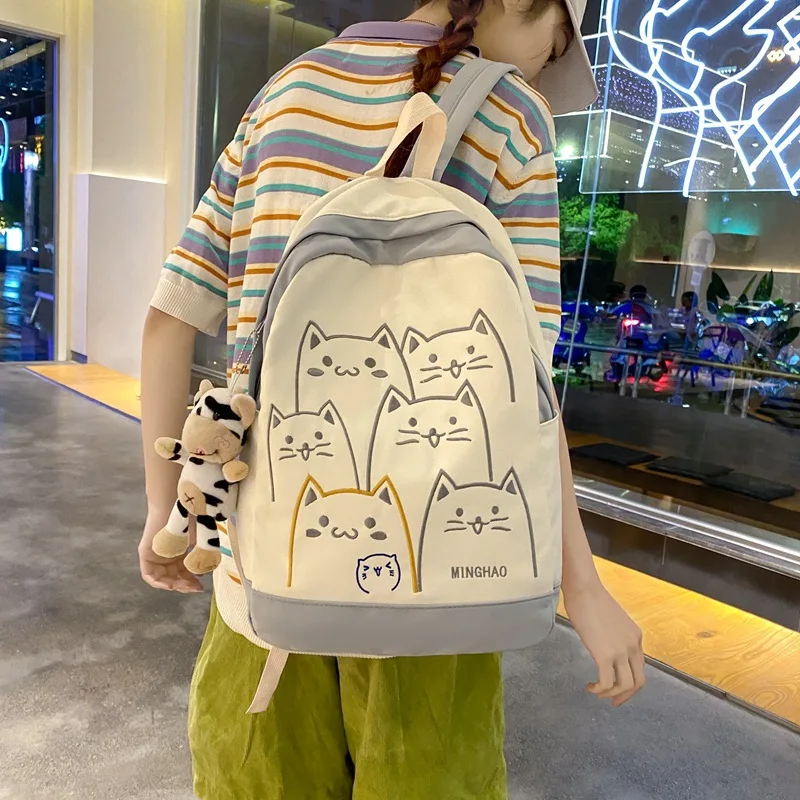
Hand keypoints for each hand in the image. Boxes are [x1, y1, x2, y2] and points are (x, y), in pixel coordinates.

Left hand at [139, 511, 202, 593]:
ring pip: (162, 578)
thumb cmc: (189, 518)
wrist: (176, 505)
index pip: (183, 572)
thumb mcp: (199, 541)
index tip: (201, 586)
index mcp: (178, 553)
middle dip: (185, 585)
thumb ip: (201, 556)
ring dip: (174, 585)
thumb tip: (205, 573)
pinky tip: (170, 584)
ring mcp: (155, 556)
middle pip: (173, 577)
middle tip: (196, 588)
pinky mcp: (145, 554)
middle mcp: (166, 556)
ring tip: (185, 586)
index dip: (191, 581)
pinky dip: (158, 582)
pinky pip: (149, 575)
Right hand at [564, 583, 644, 706]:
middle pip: (638, 682)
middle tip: (612, 701)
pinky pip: (607, 682)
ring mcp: (621, 651)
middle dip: (625, 695)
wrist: (584, 589)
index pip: (639, 668)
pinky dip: (599, 689)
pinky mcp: (605, 655)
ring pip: (625, 686)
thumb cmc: (590, 599)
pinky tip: (590, 686)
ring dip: (610, 694)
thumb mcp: (611, 621)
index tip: (617, 689)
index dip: (630, 683)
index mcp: (636, 637)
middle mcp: (633, 646)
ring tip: (596, 691)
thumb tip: (604, 647)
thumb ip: (614, 637)